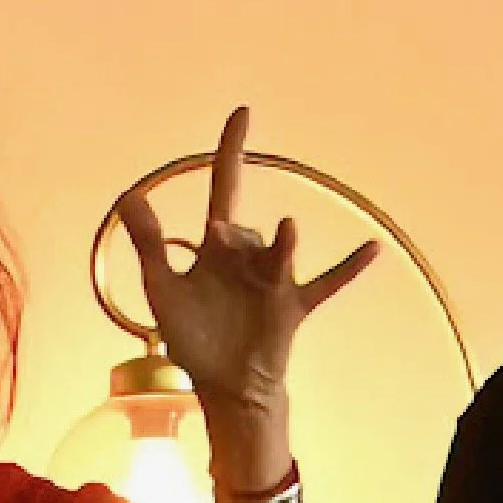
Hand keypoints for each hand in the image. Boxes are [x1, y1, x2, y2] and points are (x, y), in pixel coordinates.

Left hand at [118, 108, 378, 427]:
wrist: (223, 388)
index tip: (243, 114)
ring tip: (287, 231)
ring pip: (278, 252)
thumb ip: (150, 244)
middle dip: (232, 235)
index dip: (232, 151)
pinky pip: (326, 283)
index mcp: (217, 249)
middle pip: (244, 230)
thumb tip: (129, 194)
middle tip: (217, 238)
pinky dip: (348, 269)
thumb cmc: (194, 339)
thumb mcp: (164, 291)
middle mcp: (248, 258)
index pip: (226, 187)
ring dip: (281, 244)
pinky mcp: (292, 307)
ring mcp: (273, 281)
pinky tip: (372, 249)